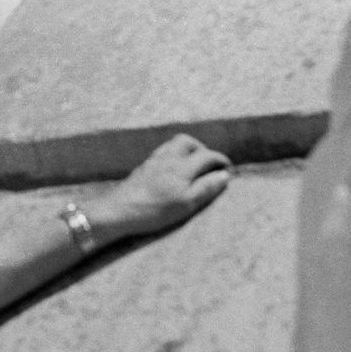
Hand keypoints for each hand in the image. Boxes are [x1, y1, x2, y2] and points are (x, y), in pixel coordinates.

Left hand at [84, 133, 231, 240]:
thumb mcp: (187, 203)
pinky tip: (173, 169)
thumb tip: (225, 175)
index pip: (207, 155)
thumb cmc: (156, 210)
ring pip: (173, 144)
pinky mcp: (144, 166)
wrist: (121, 209)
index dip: (221, 160)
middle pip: (187, 141)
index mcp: (182, 166)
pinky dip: (174, 154)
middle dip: (202, 148)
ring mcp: (154, 160)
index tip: (229, 168)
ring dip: (187, 150)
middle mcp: (168, 157)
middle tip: (210, 164)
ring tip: (193, 165)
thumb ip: (206, 187)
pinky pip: (163, 151)